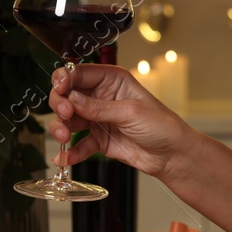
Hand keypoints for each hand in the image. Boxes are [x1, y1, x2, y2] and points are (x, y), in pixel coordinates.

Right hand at [46, 64, 190, 178]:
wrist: (172, 155)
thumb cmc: (161, 125)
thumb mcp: (130, 112)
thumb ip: (98, 107)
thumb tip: (72, 99)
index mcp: (112, 80)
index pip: (80, 73)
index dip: (65, 79)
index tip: (60, 89)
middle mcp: (101, 97)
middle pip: (68, 95)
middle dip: (61, 104)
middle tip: (66, 114)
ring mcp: (97, 119)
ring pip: (68, 119)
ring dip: (61, 127)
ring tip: (63, 136)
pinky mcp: (98, 140)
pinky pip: (78, 145)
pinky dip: (69, 152)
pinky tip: (64, 158)